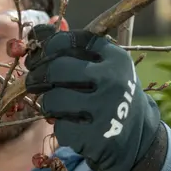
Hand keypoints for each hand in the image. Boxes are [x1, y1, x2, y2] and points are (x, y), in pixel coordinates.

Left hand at [24, 25, 161, 170]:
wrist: (138, 140)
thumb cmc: (112, 98)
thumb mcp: (104, 69)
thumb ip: (73, 51)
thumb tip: (35, 31)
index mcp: (114, 58)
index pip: (67, 42)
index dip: (45, 49)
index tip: (38, 59)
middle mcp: (112, 80)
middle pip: (56, 69)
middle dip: (37, 76)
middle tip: (33, 83)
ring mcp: (105, 109)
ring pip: (53, 100)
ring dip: (48, 105)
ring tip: (58, 108)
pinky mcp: (95, 136)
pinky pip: (60, 127)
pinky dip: (61, 128)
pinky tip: (75, 128)